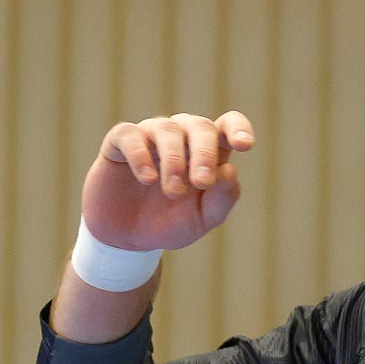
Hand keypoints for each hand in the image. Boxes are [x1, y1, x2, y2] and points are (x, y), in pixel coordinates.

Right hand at [81, 111, 254, 252]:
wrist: (127, 238)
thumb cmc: (169, 223)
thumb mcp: (202, 220)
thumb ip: (221, 199)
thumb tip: (229, 170)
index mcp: (207, 151)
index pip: (227, 125)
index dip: (238, 129)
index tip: (244, 145)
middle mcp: (181, 137)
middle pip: (200, 127)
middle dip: (204, 153)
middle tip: (202, 182)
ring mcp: (150, 136)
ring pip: (167, 129)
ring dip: (174, 161)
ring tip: (173, 192)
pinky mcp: (119, 142)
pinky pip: (131, 135)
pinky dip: (140, 154)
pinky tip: (148, 178)